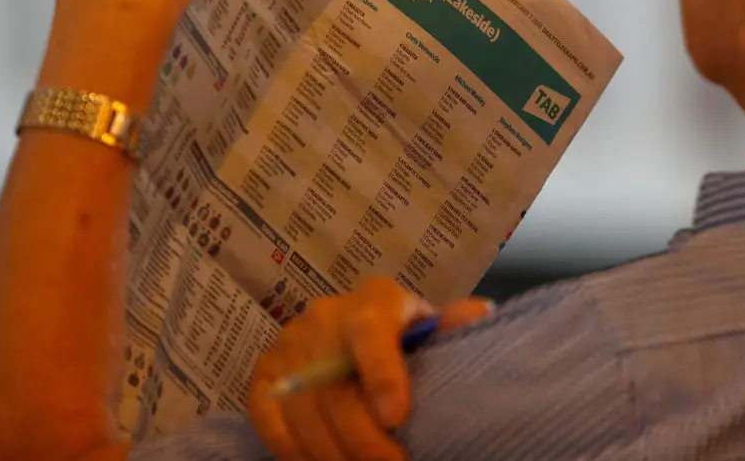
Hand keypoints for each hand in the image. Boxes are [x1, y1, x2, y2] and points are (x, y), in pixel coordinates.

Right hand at [249, 277, 494, 460]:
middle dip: (363, 439)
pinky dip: (297, 453)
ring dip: (333, 454)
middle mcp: (324, 315)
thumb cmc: (406, 338)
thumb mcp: (432, 330)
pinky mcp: (264, 373)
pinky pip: (271, 422)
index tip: (397, 419)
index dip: (382, 374)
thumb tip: (481, 313)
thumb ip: (453, 326)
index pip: (371, 330)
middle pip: (334, 387)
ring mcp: (288, 344)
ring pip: (303, 412)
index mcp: (375, 300)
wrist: (357, 334)